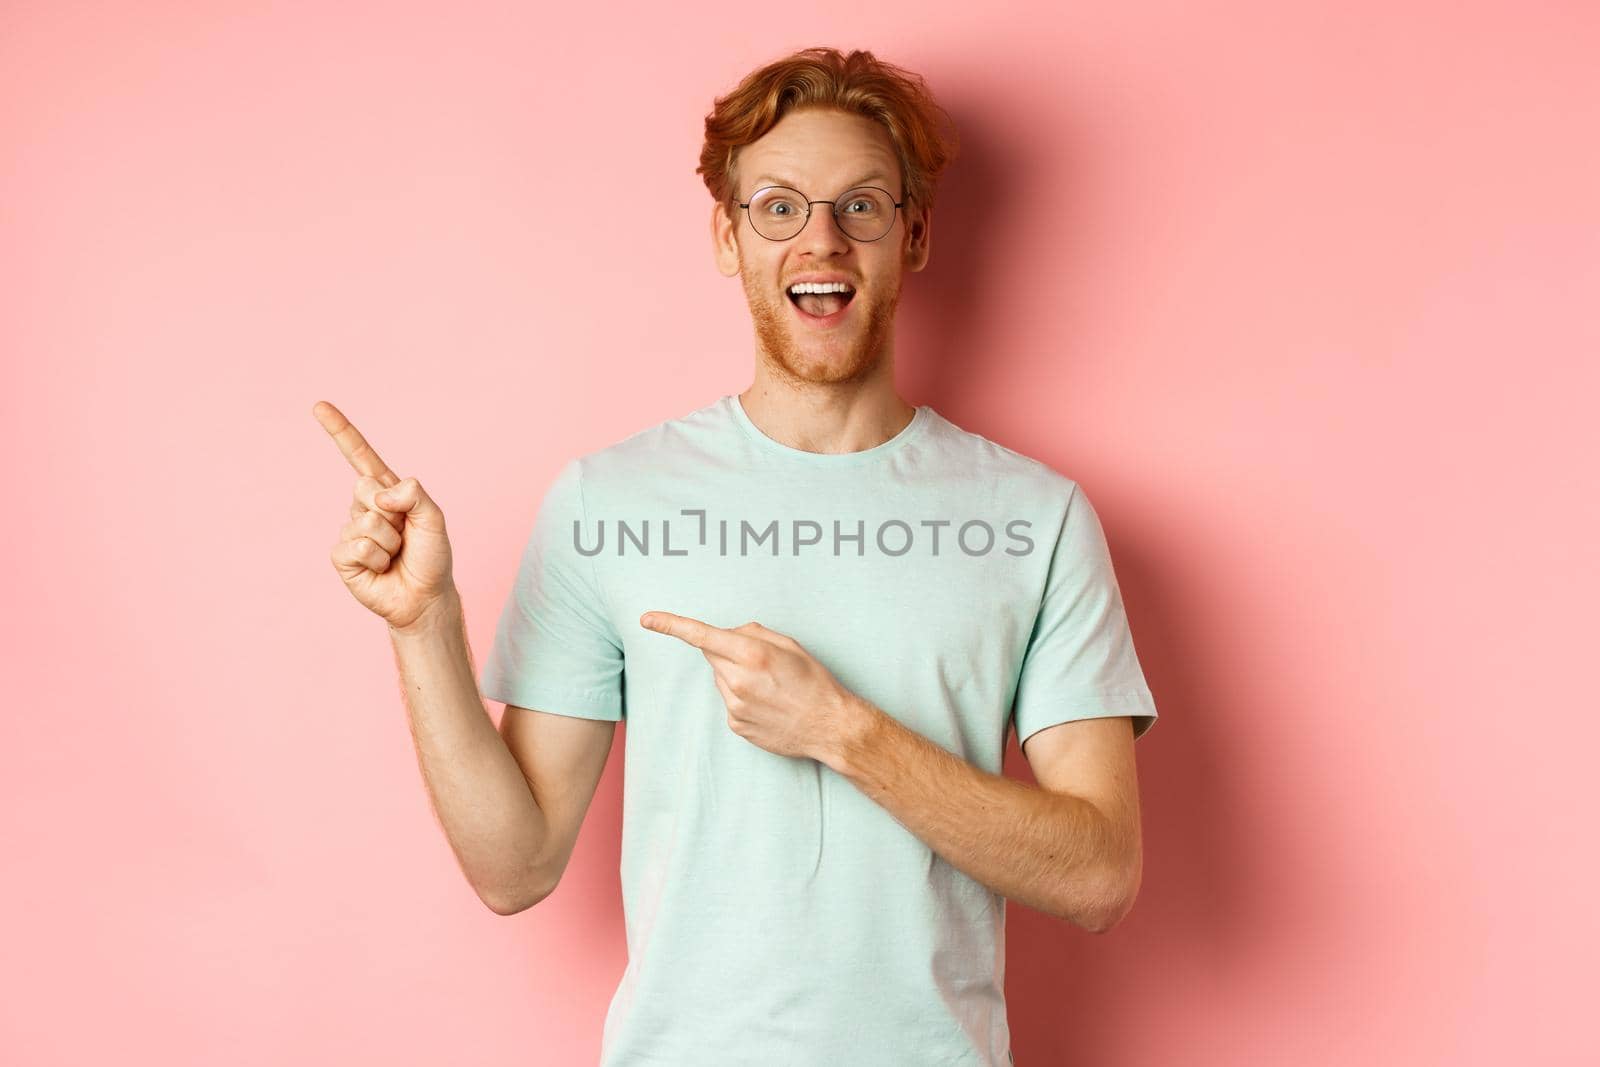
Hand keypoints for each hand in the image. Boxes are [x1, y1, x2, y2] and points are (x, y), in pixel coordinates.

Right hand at [314, 400, 455, 631]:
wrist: (424, 597)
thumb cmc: (431, 558)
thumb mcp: (434, 520)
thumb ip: (415, 496)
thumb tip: (383, 492)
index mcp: (386, 492)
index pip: (360, 457)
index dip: (340, 431)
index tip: (319, 406)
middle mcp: (365, 507)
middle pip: (364, 487)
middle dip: (392, 512)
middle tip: (404, 535)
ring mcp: (351, 530)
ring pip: (366, 522)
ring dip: (389, 542)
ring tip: (396, 555)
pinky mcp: (342, 556)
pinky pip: (357, 546)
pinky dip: (376, 558)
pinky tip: (381, 569)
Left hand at [639, 611, 873, 762]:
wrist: (829, 727)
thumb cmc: (815, 682)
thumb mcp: (791, 646)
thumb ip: (754, 633)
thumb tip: (729, 634)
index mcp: (752, 655)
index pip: (701, 635)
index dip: (671, 625)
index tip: (647, 619)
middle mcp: (738, 681)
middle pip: (713, 654)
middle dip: (728, 650)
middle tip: (761, 660)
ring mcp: (735, 706)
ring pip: (721, 678)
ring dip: (736, 675)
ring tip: (770, 686)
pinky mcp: (736, 725)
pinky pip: (729, 700)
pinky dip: (742, 696)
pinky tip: (768, 703)